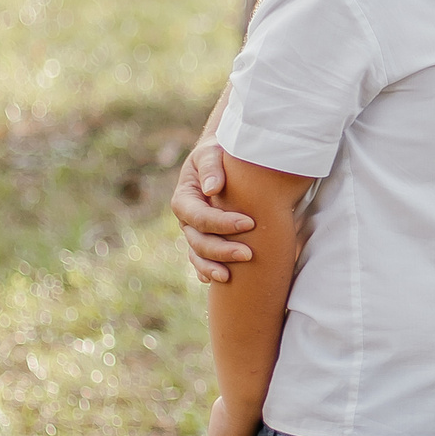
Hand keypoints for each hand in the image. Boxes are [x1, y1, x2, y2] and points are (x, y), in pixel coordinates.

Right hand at [172, 140, 255, 286]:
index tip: (249, 223)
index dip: (222, 223)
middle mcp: (186, 221)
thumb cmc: (219, 154)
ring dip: (213, 268)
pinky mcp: (204, 242)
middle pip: (198, 242)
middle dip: (222, 250)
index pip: (200, 217)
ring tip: (230, 277)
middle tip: (248, 254)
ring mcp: (193, 234)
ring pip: (198, 256)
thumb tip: (212, 188)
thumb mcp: (212, 152)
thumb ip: (212, 166)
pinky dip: (208, 273)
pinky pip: (202, 262)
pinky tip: (223, 283)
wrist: (222, 161)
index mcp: (184, 199)